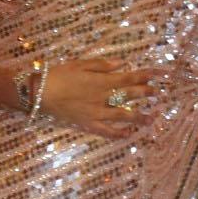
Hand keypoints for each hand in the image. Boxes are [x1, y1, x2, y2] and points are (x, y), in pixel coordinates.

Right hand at [39, 57, 166, 137]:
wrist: (39, 93)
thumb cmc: (58, 75)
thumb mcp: (80, 64)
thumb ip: (102, 65)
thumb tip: (122, 63)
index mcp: (102, 80)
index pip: (129, 78)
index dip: (145, 76)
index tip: (158, 75)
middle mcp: (103, 97)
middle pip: (129, 95)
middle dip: (145, 93)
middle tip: (157, 93)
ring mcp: (97, 113)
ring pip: (123, 115)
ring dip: (139, 117)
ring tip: (151, 119)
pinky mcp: (88, 124)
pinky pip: (107, 132)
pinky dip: (118, 134)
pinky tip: (128, 135)